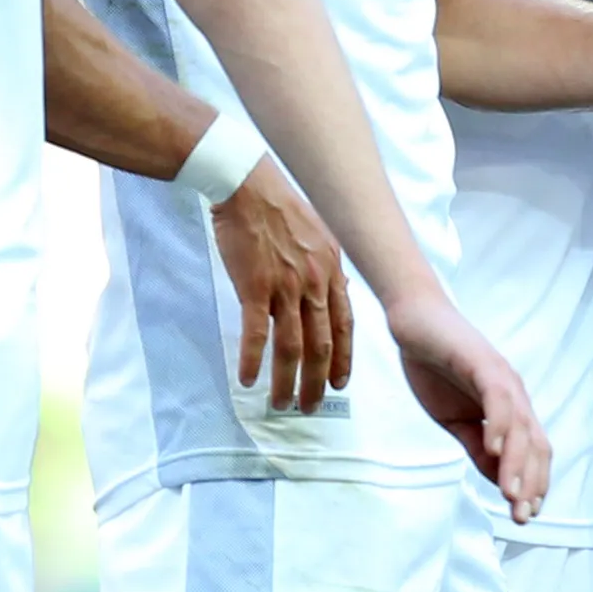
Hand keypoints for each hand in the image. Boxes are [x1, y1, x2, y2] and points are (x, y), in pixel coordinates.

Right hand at [210, 156, 350, 413]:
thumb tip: (333, 294)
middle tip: (312, 407)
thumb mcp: (318, 236)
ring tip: (282, 404)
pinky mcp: (255, 287)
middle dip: (318, 381)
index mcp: (331, 271)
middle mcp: (314, 283)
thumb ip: (325, 269)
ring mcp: (286, 286)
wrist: (248, 185)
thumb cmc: (279, 208)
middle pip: (321, 344)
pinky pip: (257, 334)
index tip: (341, 384)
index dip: (344, 359)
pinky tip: (249, 381)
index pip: (345, 325)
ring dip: (288, 381)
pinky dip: (254, 361)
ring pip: (292, 346)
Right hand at [384, 287, 547, 523]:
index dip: (533, 484)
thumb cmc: (435, 369)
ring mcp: (502, 379)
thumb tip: (500, 481)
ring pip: (520, 427)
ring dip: (517, 464)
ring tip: (510, 495)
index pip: (533, 453)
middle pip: (535, 445)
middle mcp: (515, 396)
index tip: (525, 515)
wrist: (415, 323)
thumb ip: (479, 448)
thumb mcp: (457, 421)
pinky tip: (493, 450)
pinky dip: (499, 425)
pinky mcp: (482, 363)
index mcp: (511, 410)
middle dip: (530, 484)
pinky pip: (497, 398)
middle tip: (521, 516)